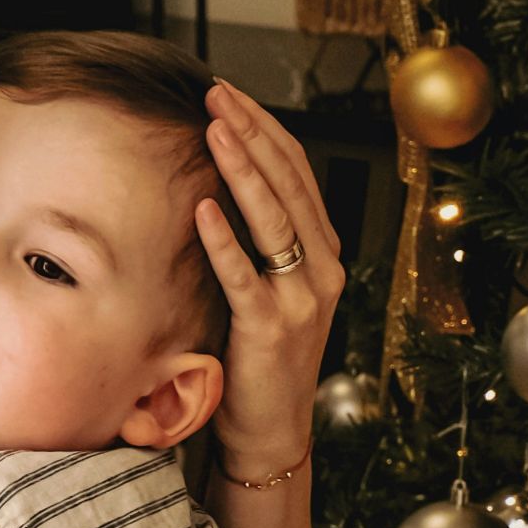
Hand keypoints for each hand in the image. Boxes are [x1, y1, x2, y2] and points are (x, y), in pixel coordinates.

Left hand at [196, 80, 345, 470]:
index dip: (266, 130)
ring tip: (214, 130)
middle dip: (253, 133)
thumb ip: (263, 245)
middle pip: (290, 185)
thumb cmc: (261, 360)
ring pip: (276, 220)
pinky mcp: (272, 330)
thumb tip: (223, 184)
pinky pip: (246, 276)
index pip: (299, 174)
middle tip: (217, 95)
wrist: (272, 432)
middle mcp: (323, 271)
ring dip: (243, 170)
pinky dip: (225, 240)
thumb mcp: (273, 292)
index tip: (230, 96)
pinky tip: (202, 208)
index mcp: (325, 256)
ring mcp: (303, 300)